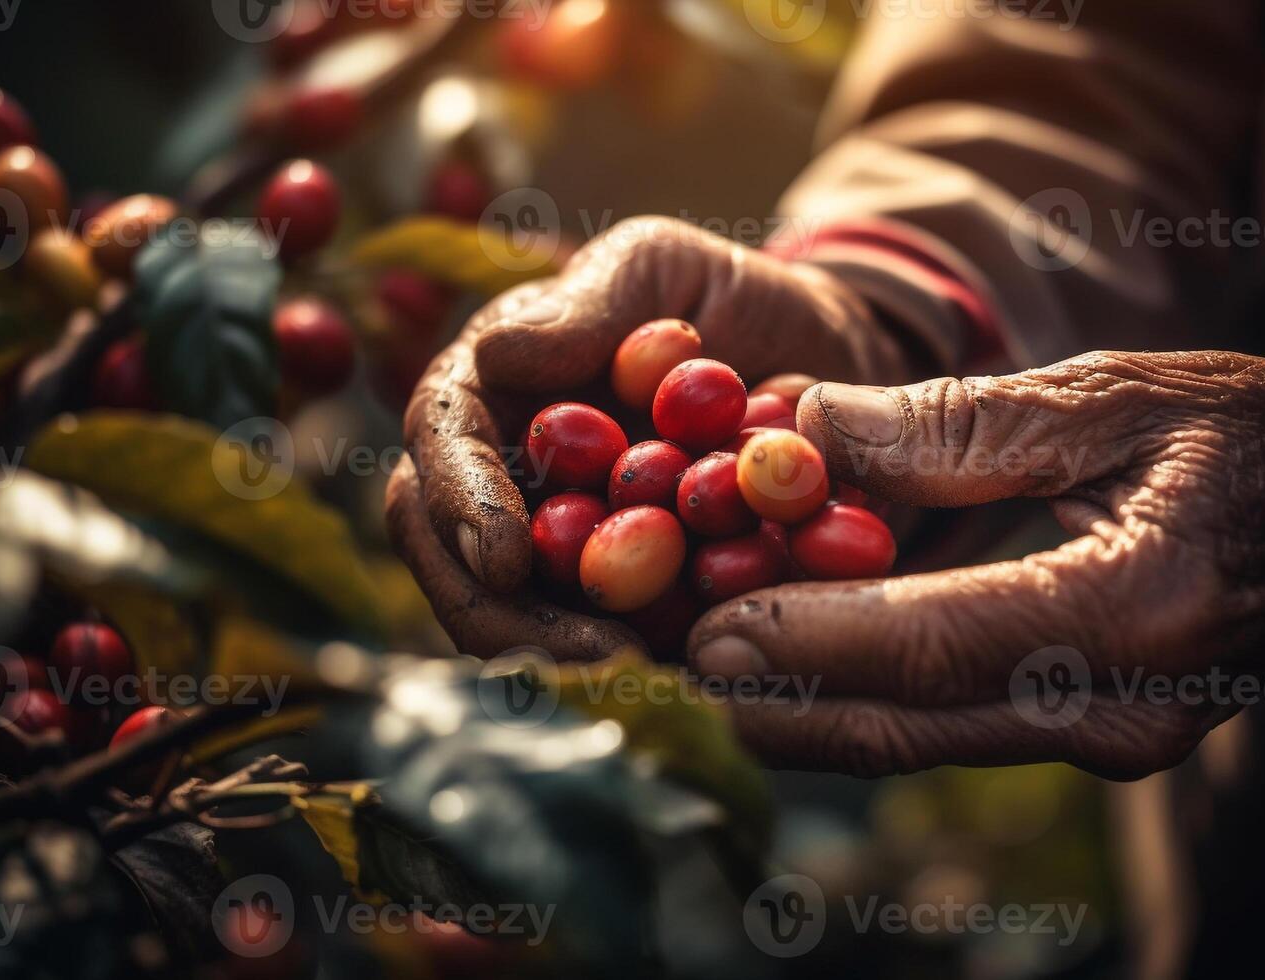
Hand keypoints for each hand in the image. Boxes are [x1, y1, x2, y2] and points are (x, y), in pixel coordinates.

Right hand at [386, 217, 910, 658]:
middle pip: (456, 555)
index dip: (458, 502)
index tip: (504, 557)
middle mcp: (509, 476)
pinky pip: (615, 644)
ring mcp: (561, 545)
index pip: (441, 441)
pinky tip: (694, 681)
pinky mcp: (628, 599)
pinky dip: (645, 664)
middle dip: (505, 613)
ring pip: (523, 617)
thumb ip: (587, 304)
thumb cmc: (726, 295)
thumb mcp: (661, 265)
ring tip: (641, 675)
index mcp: (493, 389)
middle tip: (581, 649)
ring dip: (569, 655)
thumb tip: (496, 354)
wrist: (824, 356)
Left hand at [687, 351, 1264, 778]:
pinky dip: (863, 695)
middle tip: (667, 656)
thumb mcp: (1115, 395)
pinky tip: (795, 654)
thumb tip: (805, 428)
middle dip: (774, 699)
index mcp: (1131, 614)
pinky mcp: (1093, 736)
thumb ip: (958, 424)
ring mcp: (1109, 739)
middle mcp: (1116, 710)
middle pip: (900, 727)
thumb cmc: (1256, 433)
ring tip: (702, 654)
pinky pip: (948, 725)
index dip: (805, 640)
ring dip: (804, 706)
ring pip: (913, 740)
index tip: (701, 627)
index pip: (929, 646)